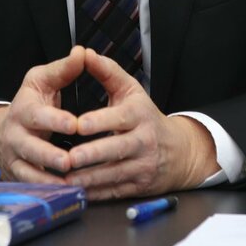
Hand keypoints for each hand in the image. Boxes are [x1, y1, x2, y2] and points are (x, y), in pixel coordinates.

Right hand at [0, 46, 84, 182]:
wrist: (3, 131)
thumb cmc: (31, 103)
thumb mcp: (42, 81)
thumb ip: (64, 69)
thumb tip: (83, 52)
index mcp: (25, 108)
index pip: (38, 114)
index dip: (55, 120)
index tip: (74, 124)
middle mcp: (17, 134)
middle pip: (31, 147)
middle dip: (49, 154)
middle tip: (69, 160)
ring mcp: (16, 157)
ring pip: (28, 171)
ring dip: (48, 179)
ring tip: (68, 183)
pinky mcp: (18, 175)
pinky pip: (30, 186)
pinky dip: (46, 191)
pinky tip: (63, 194)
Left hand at [63, 48, 218, 199]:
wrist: (179, 150)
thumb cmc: (146, 116)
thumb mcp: (131, 90)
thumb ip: (107, 71)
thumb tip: (85, 53)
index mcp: (138, 114)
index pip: (118, 118)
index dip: (99, 122)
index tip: (78, 125)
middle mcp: (143, 140)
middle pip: (116, 149)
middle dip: (91, 155)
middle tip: (69, 158)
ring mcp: (142, 165)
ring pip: (114, 174)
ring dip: (88, 179)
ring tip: (66, 178)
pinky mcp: (139, 185)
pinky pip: (115, 191)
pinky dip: (95, 193)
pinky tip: (78, 192)